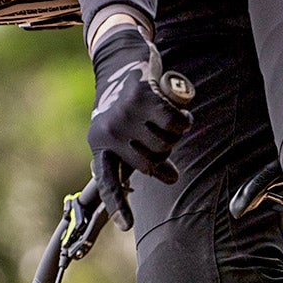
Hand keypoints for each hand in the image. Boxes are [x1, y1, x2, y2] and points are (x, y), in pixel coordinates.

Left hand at [87, 26, 191, 230]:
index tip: (127, 228)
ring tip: (166, 117)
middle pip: (151, 164)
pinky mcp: (143, 97)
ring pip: (166, 143)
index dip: (118, 206)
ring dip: (174, 133)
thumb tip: (170, 178)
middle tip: (163, 135)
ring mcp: (124, 115)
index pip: (108, 182)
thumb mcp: (124, 129)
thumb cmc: (126, 99)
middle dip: (164, 153)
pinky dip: (183, 119)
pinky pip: (175, 124)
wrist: (121, 55)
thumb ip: (140, 153)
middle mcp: (108, 133)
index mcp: (99, 144)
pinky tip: (180, 109)